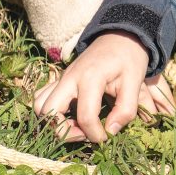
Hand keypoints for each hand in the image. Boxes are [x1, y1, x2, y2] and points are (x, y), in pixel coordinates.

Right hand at [33, 31, 174, 142]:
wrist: (120, 36)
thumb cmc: (129, 59)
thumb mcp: (136, 82)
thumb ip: (126, 109)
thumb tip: (110, 132)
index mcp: (91, 77)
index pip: (85, 116)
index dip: (95, 134)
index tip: (107, 138)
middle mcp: (70, 77)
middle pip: (49, 112)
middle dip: (65, 131)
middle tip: (85, 133)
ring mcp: (62, 77)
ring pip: (40, 105)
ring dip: (53, 122)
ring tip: (75, 125)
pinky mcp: (59, 79)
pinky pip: (41, 97)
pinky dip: (48, 111)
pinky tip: (68, 114)